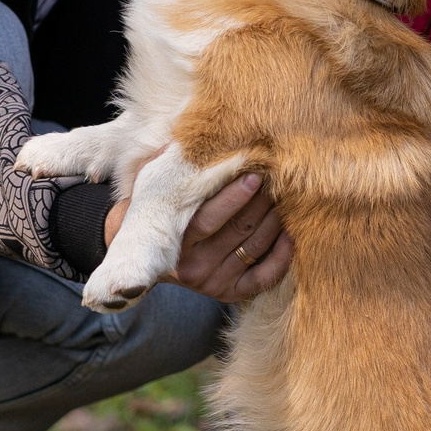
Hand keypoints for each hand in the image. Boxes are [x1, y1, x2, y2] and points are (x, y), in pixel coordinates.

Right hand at [102, 171, 290, 303]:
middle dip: (261, 201)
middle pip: (238, 230)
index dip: (234, 196)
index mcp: (173, 242)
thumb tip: (187, 136)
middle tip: (277, 179)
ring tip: (284, 198)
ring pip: (255, 247)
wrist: (142, 257)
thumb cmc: (153, 213)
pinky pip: (264, 278)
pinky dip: (281, 257)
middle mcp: (193, 267)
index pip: (209, 218)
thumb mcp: (149, 188)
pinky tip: (289, 235)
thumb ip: (163, 164)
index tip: (254, 175)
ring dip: (275, 220)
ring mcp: (212, 283)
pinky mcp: (228, 293)